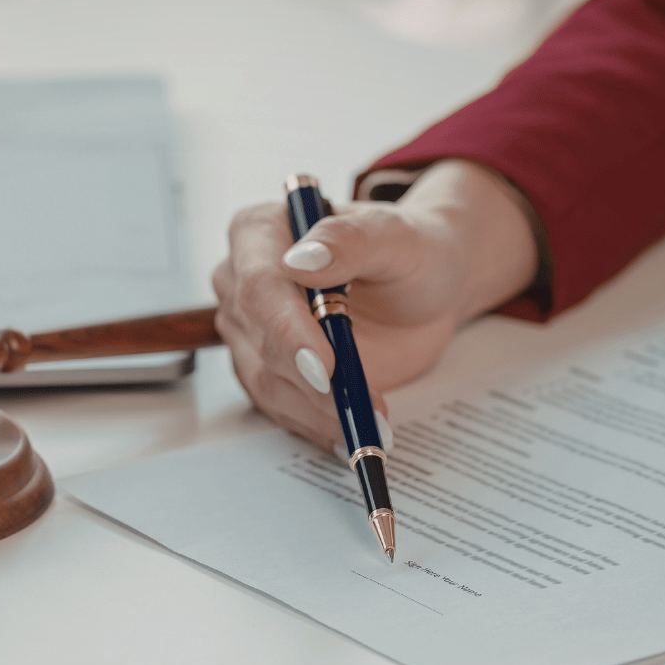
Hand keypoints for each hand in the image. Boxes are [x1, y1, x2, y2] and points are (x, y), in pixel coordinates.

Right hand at [210, 159, 539, 450]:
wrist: (423, 288)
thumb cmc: (409, 252)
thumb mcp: (395, 236)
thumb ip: (351, 240)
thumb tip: (303, 261)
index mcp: (259, 233)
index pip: (260, 286)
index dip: (289, 331)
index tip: (325, 367)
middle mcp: (241, 282)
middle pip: (260, 341)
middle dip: (311, 382)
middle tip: (363, 407)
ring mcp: (250, 331)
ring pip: (267, 382)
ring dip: (318, 411)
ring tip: (370, 422)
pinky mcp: (267, 370)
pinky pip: (281, 407)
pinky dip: (317, 425)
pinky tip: (352, 431)